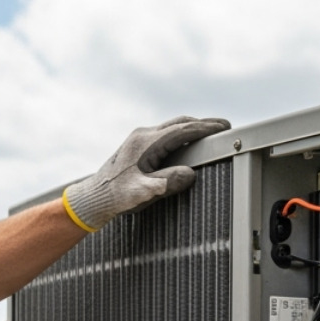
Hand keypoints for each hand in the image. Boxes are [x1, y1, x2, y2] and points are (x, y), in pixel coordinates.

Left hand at [62, 116, 230, 231]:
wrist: (94, 197)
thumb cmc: (117, 197)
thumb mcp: (144, 193)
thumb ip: (167, 182)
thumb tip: (190, 174)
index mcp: (147, 142)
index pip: (184, 130)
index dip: (207, 128)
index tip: (225, 128)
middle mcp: (143, 135)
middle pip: (180, 122)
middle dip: (204, 124)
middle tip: (224, 127)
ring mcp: (139, 139)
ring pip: (172, 126)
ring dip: (193, 128)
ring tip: (211, 133)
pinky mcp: (137, 146)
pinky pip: (165, 134)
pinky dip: (182, 134)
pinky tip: (188, 142)